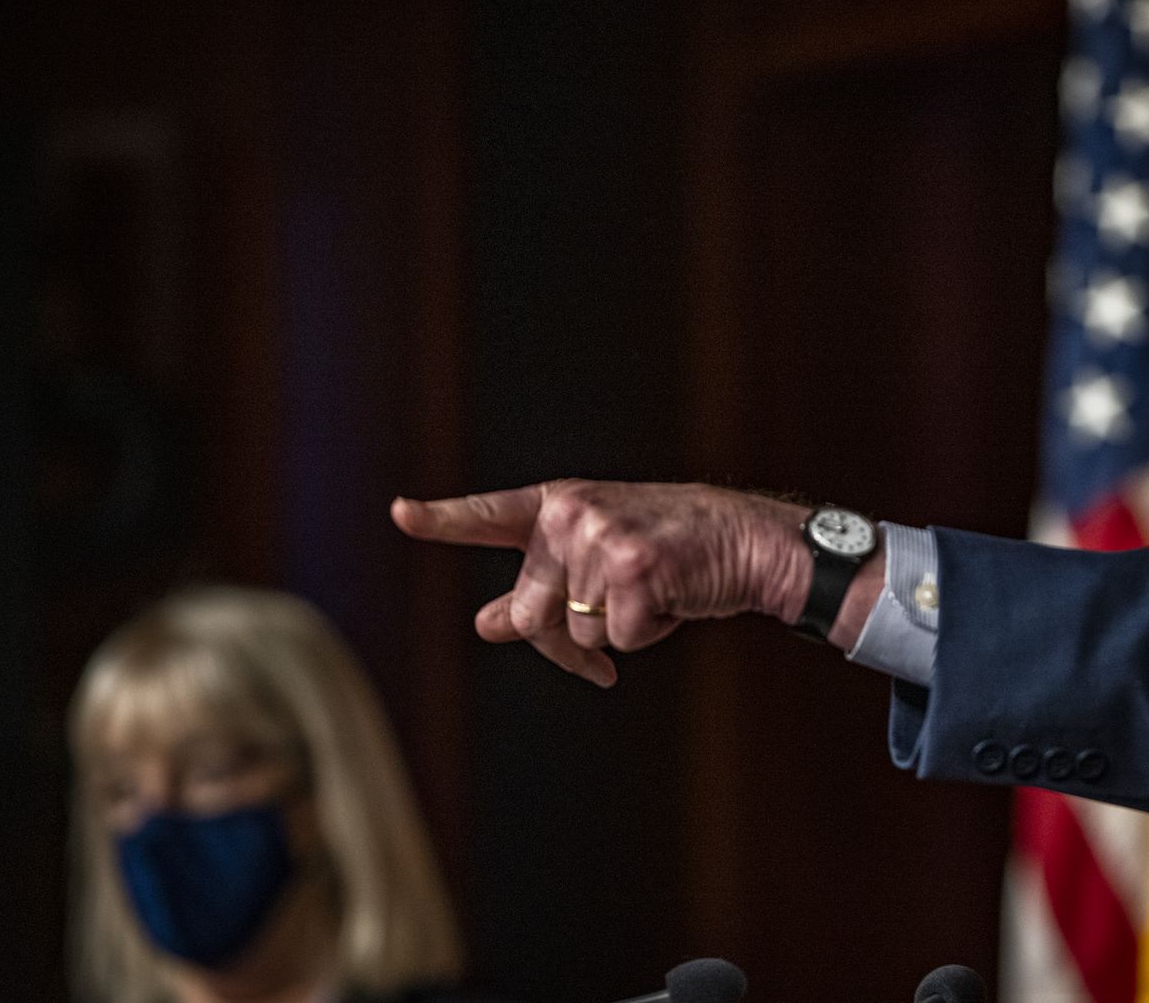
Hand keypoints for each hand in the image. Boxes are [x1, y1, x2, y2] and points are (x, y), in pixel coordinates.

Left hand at [391, 481, 812, 685]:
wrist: (748, 543)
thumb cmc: (675, 554)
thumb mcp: (599, 563)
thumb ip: (540, 589)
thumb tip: (485, 624)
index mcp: (559, 506)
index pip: (490, 516)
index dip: (442, 519)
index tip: (400, 513)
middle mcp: (572, 514)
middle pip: (530, 616)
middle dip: (565, 642)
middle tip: (603, 644)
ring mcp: (600, 537)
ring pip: (579, 632)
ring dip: (618, 634)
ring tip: (657, 593)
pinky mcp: (633, 566)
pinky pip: (620, 639)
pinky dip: (650, 634)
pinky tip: (675, 598)